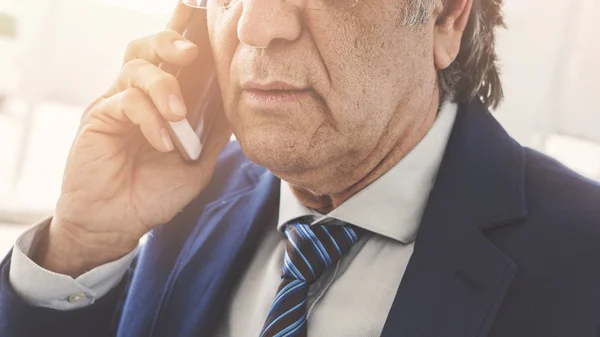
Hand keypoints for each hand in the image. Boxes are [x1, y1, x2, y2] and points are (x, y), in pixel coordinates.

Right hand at [33, 4, 231, 276]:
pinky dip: (149, 119)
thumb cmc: (154, 193)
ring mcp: (117, 103)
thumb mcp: (196, 163)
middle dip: (171, 40)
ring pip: (137, 67)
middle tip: (191, 52)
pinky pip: (126, 101)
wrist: (118, 223)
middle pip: (148, 46)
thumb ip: (213, 134)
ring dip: (163, 87)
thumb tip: (236, 106)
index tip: (205, 11)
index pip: (174, 59)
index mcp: (163, 101)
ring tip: (178, 116)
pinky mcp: (99, 116)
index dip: (186, 32)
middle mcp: (139, 95)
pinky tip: (161, 144)